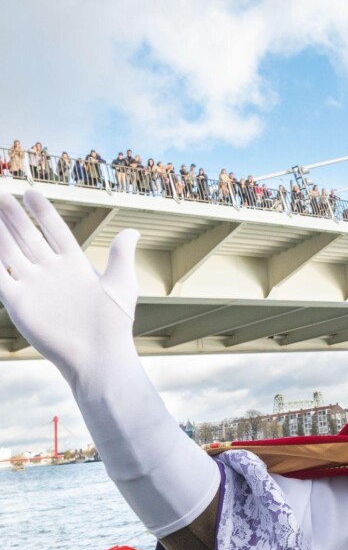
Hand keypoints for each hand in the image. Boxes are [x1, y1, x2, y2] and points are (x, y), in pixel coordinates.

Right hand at [0, 190, 137, 380]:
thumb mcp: (121, 284)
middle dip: (14, 216)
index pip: (54, 231)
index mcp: (73, 265)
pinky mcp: (19, 303)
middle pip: (28, 237)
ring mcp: (32, 286)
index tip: (31, 193)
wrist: (97, 356)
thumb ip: (121, 256)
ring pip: (10, 251)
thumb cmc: (113, 324)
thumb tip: (132, 231)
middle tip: (1, 194)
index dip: (43, 213)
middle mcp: (50, 272)